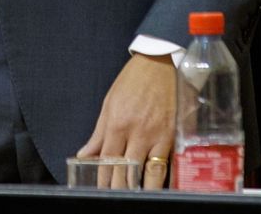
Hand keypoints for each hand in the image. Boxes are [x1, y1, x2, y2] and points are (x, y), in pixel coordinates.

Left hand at [77, 52, 174, 188]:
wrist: (161, 62)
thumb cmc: (134, 80)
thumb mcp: (110, 102)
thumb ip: (98, 133)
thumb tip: (85, 155)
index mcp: (118, 123)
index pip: (108, 161)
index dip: (103, 180)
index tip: (100, 191)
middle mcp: (138, 132)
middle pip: (127, 170)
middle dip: (120, 188)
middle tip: (116, 198)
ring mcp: (158, 135)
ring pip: (149, 172)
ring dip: (142, 189)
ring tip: (136, 197)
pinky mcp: (175, 135)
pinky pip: (168, 163)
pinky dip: (163, 178)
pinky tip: (158, 187)